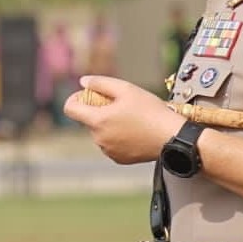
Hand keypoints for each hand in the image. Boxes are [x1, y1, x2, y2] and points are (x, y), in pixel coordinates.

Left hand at [63, 75, 182, 164]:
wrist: (173, 138)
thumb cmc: (151, 112)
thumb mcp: (126, 89)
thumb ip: (101, 83)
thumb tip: (83, 82)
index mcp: (98, 121)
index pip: (70, 108)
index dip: (75, 98)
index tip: (88, 94)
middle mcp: (99, 139)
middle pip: (88, 119)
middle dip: (98, 109)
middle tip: (120, 103)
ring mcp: (108, 151)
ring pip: (100, 132)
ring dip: (108, 123)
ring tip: (131, 117)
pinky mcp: (119, 159)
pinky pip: (111, 143)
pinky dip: (117, 136)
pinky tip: (134, 130)